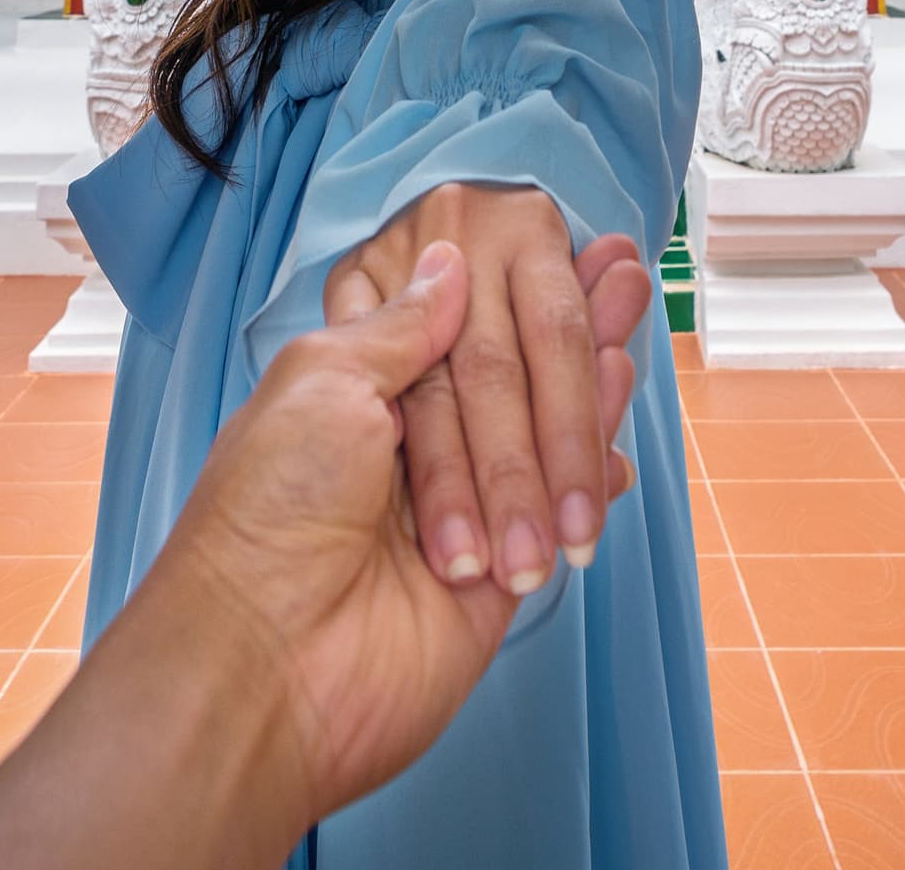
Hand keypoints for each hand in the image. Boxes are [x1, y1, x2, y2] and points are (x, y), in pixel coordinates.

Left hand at [119, 239, 651, 832]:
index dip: (501, 289)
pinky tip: (621, 414)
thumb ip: (401, 328)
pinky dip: (594, 466)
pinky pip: (557, 511)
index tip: (562, 246)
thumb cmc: (273, 508)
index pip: (448, 332)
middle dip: (563, 329)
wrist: (270, 657)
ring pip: (539, 437)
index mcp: (352, 397)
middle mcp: (404, 451)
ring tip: (634, 312)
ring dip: (588, 382)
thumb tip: (450, 265)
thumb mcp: (323, 382)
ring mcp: (457, 513)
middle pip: (505, 378)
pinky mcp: (498, 577)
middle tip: (621, 271)